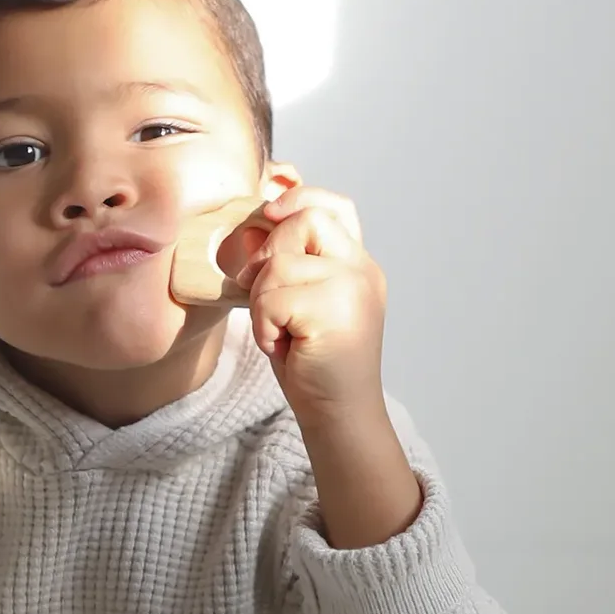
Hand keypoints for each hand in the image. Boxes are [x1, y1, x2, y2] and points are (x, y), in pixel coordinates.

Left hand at [224, 181, 386, 419]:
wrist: (339, 416)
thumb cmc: (315, 364)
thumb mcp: (296, 304)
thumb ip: (283, 264)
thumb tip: (252, 227)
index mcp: (357, 265)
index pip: (335, 206)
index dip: (300, 198)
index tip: (269, 210)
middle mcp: (362, 270)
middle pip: (305, 222)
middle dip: (269, 256)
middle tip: (266, 300)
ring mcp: (353, 288)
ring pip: (279, 263)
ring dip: (261, 301)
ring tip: (278, 331)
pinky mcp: (336, 311)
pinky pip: (272, 297)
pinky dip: (262, 324)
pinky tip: (280, 345)